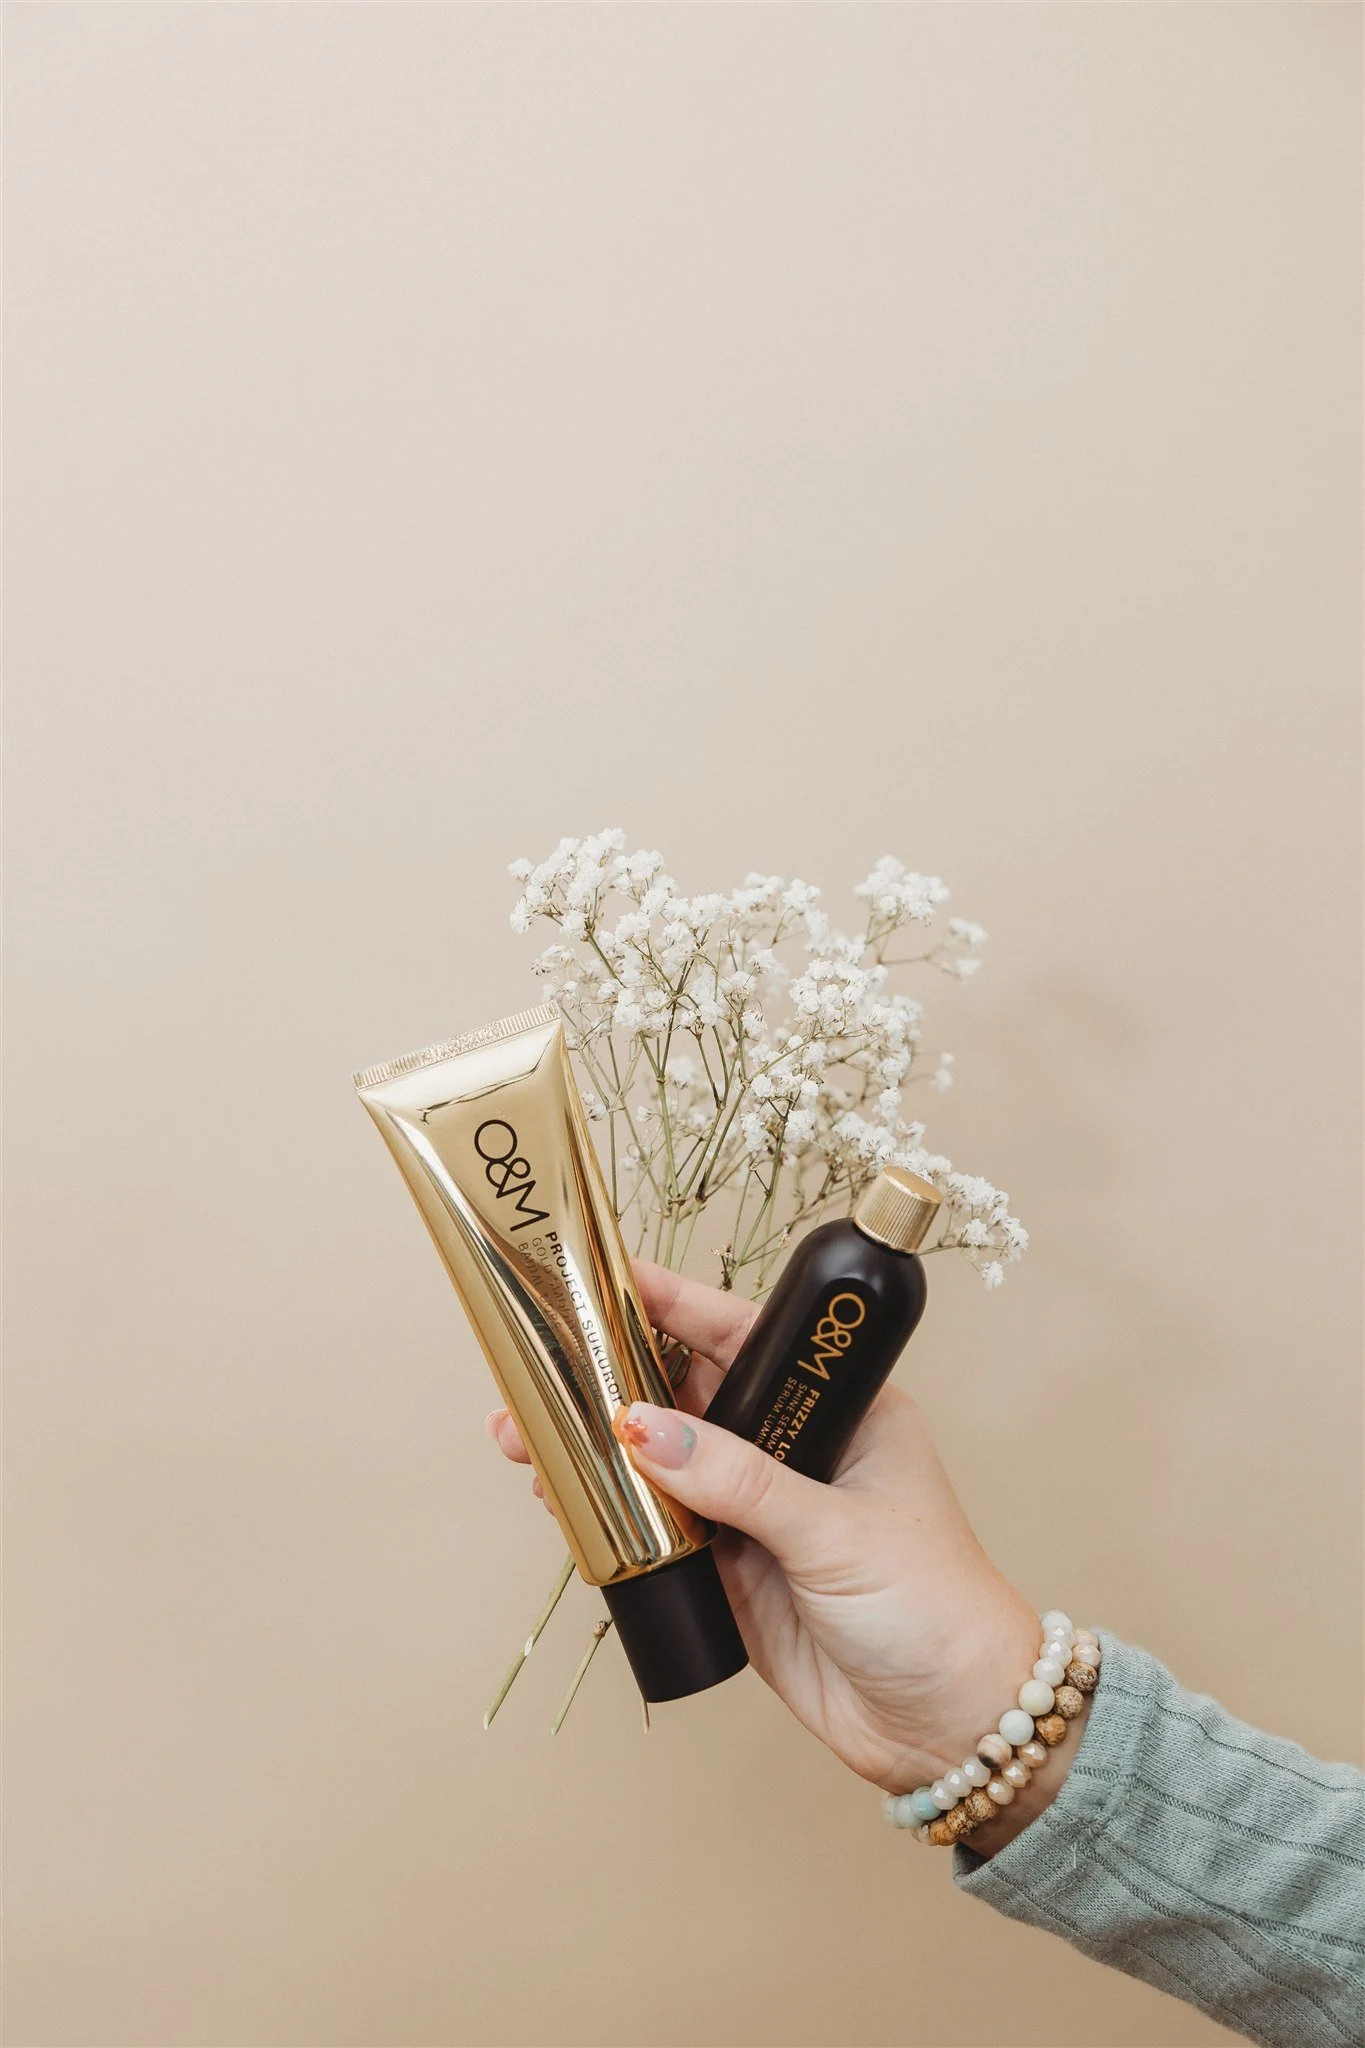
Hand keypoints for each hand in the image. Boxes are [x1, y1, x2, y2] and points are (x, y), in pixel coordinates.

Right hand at [487, 1259, 1079, 1850]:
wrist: (952, 1731)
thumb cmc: (935, 1612)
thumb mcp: (837, 1533)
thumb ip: (740, 1482)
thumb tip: (644, 1429)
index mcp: (843, 1410)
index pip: (748, 1337)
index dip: (676, 1305)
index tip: (608, 1279)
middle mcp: (796, 1450)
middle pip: (688, 1394)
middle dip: (613, 1378)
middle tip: (540, 1367)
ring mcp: (759, 1512)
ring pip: (662, 1460)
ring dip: (597, 1447)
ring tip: (524, 1436)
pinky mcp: (732, 1571)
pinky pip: (658, 1526)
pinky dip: (608, 1511)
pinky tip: (560, 1500)